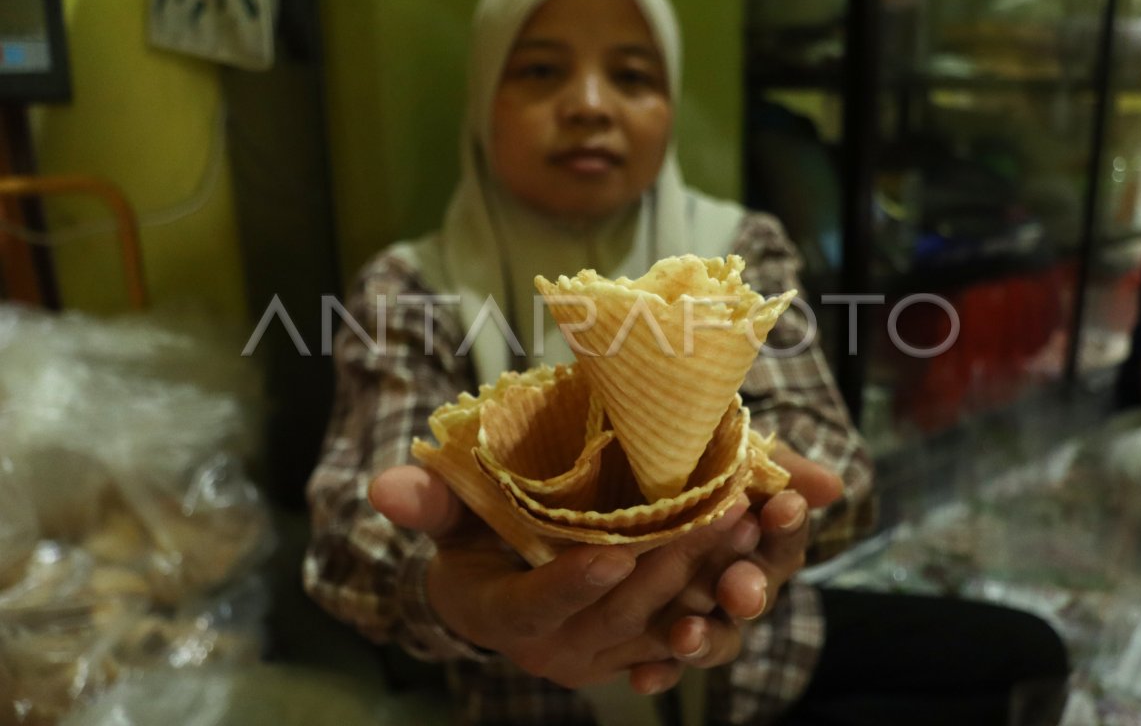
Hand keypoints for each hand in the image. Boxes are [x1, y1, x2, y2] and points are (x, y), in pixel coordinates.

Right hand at [369, 465, 751, 691]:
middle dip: (669, 564)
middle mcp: (555, 649)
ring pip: (662, 623)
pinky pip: (684, 629)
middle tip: (718, 510)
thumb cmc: (472, 541)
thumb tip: (380, 488)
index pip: (537, 605)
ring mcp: (603, 657)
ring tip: (747, 522)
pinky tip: (755, 552)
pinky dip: (719, 593)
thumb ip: (428, 502)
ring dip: (708, 576)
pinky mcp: (640, 651)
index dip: (573, 583)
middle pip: (617, 613)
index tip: (615, 550)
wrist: (503, 587)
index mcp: (503, 614)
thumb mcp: (449, 518)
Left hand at [661, 446, 841, 665]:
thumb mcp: (733, 450)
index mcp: (762, 539)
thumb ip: (779, 466)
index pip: (784, 536)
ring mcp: (704, 613)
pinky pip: (663, 664)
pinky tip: (642, 678)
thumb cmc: (698, 463)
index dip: (787, 525)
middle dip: (747, 590)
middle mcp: (739, 582)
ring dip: (704, 638)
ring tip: (686, 635)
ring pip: (715, 636)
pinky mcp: (661, 638)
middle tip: (739, 589)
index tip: (782, 508)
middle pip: (752, 592)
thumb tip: (833, 487)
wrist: (639, 473)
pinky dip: (657, 673)